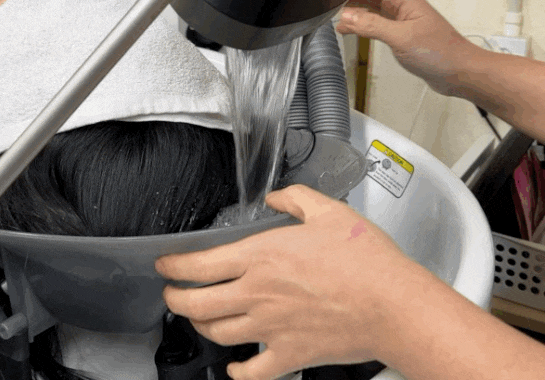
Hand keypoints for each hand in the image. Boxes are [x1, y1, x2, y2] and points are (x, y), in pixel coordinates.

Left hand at [156, 185, 422, 379]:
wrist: (394, 305)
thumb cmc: (365, 260)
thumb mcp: (328, 211)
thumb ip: (294, 199)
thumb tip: (275, 199)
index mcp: (261, 256)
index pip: (199, 265)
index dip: (173, 266)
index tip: (165, 265)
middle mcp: (257, 293)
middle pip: (196, 303)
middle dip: (175, 298)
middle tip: (172, 293)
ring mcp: (271, 327)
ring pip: (217, 333)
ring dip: (201, 326)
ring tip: (199, 318)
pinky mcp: (290, 354)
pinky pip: (252, 372)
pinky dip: (238, 372)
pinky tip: (235, 368)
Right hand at [336, 0, 480, 95]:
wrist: (458, 72)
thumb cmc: (440, 52)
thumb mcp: (400, 38)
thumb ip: (371, 25)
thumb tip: (346, 16)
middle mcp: (401, 4)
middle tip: (325, 4)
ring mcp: (400, 17)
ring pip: (370, 6)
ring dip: (353, 10)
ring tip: (332, 17)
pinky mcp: (399, 31)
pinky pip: (375, 21)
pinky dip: (361, 23)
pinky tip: (350, 29)